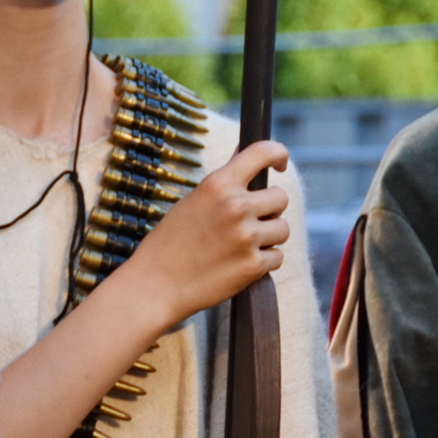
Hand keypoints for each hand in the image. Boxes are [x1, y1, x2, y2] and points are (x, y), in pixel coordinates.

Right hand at [116, 140, 290, 326]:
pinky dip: (262, 262)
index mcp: (217, 184)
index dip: (278, 153)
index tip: (280, 163)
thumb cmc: (169, 242)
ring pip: (283, 229)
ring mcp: (246, 237)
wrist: (155, 285)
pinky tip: (237, 264)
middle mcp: (235, 206)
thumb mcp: (193, 201)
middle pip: (280, 197)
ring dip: (268, 237)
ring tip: (239, 245)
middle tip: (248, 221)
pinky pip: (277, 257)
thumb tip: (245, 153)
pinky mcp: (253, 265)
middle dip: (269, 209)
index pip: (262, 152)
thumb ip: (223, 182)